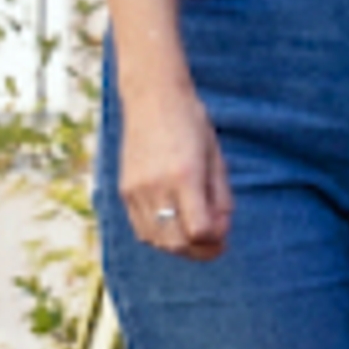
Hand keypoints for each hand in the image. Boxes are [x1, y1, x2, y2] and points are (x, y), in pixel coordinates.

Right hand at [116, 69, 228, 262]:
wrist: (152, 96)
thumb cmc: (191, 122)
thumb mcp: (216, 156)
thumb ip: (221, 197)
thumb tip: (221, 231)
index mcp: (184, 175)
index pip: (198, 230)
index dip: (214, 241)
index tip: (224, 236)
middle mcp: (156, 186)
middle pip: (177, 242)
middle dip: (199, 251)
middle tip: (214, 246)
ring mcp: (136, 190)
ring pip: (157, 240)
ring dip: (179, 247)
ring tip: (195, 238)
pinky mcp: (125, 190)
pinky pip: (141, 228)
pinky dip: (159, 237)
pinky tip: (174, 229)